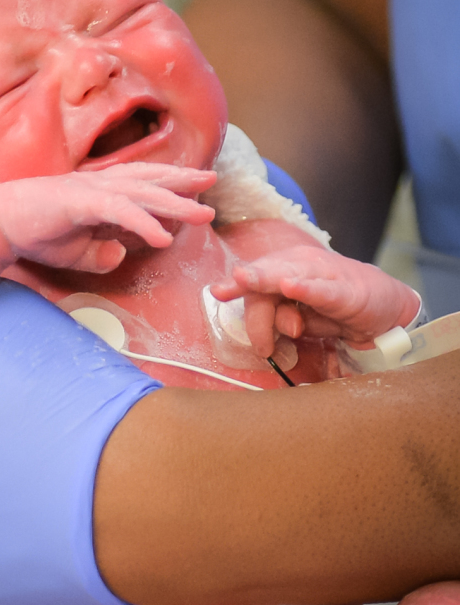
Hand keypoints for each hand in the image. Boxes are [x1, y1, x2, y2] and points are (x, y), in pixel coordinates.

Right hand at [0, 163, 215, 272]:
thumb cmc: (32, 232)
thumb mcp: (74, 251)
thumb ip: (99, 253)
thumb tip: (120, 254)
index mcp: (99, 191)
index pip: (143, 182)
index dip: (172, 181)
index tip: (199, 184)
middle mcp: (99, 185)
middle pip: (150, 180)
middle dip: (183, 181)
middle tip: (213, 180)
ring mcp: (90, 191)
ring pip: (143, 194)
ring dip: (175, 204)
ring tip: (203, 214)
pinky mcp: (80, 203)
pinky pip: (119, 212)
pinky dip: (144, 223)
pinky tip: (163, 237)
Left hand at [211, 245, 419, 357]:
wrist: (386, 307)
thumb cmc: (336, 309)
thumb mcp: (303, 319)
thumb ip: (280, 322)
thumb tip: (267, 338)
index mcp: (287, 271)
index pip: (257, 279)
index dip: (237, 286)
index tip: (217, 292)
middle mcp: (302, 267)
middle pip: (267, 276)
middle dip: (247, 282)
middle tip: (224, 290)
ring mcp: (325, 275)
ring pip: (289, 274)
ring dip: (265, 277)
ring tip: (244, 278)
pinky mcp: (347, 291)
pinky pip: (323, 290)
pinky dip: (306, 288)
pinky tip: (291, 286)